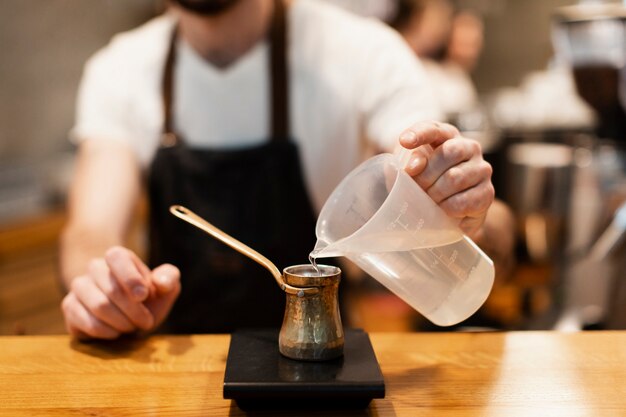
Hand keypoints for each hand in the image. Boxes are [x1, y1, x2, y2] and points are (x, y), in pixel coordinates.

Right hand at [61, 246, 180, 339]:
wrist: (127, 316)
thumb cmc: (148, 300)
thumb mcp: (166, 288)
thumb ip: (169, 278)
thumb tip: (160, 282)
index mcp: (118, 257)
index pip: (116, 257)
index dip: (131, 277)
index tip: (144, 296)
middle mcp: (95, 268)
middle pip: (111, 289)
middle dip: (134, 310)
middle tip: (146, 321)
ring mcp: (79, 287)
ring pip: (98, 306)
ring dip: (121, 322)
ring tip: (131, 326)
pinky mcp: (70, 308)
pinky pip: (85, 322)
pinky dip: (106, 332)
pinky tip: (115, 333)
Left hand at [398, 121, 493, 238]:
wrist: (447, 214)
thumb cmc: (426, 184)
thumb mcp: (410, 170)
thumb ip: (408, 163)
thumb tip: (415, 166)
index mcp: (447, 136)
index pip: (434, 129)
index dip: (419, 133)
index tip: (404, 142)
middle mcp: (469, 148)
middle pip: (449, 152)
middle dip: (426, 174)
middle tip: (417, 188)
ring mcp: (482, 170)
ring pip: (455, 178)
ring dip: (435, 194)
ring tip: (429, 201)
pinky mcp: (487, 193)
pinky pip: (464, 201)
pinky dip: (447, 208)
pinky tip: (443, 210)